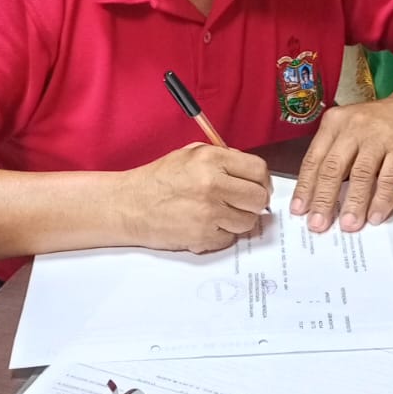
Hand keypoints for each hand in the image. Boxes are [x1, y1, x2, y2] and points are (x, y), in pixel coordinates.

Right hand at [120, 143, 271, 252]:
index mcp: (211, 159)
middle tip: (242, 204)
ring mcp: (209, 213)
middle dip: (254, 203)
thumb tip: (251, 174)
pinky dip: (221, 235)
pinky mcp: (203, 236)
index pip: (259, 170)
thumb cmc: (158, 180)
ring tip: (219, 215)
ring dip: (238, 221)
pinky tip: (205, 225)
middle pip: (258, 199)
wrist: (129, 206)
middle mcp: (212, 184)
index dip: (263, 181)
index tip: (258, 187)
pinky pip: (229, 239)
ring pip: (248, 222)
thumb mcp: (190, 155)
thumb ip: (223, 160)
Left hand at [291, 94, 392, 231]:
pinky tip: (375, 216)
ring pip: (361, 174)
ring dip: (353, 203)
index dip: (305, 187)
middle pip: (333, 168)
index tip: (299, 210)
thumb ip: (333, 157)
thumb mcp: (347, 131)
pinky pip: (389, 178)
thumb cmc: (376, 125)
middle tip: (318, 223)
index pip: (313, 159)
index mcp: (334, 124)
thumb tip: (317, 196)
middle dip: (324, 199)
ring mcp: (379, 137)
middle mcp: (353, 128)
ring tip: (348, 224)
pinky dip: (381, 200)